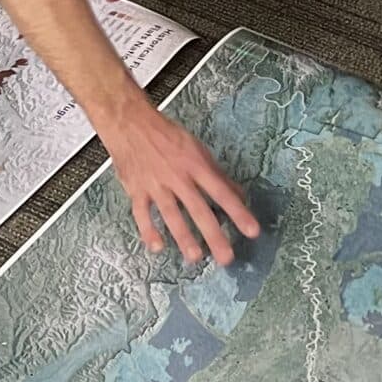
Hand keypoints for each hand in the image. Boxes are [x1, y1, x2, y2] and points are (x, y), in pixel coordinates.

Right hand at [104, 105, 259, 266]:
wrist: (130, 123)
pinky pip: (142, 213)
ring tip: (195, 257)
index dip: (238, 212)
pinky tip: (157, 247)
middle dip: (213, 235)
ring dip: (183, 237)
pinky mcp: (136, 190)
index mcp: (195, 165)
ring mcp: (155, 185)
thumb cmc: (166, 135)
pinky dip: (148, 230)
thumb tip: (238, 193)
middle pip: (198, 209)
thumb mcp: (197, 149)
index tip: (251, 230)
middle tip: (226, 258)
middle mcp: (177, 177)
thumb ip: (216, 173)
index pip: (221, 192)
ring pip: (171, 214)